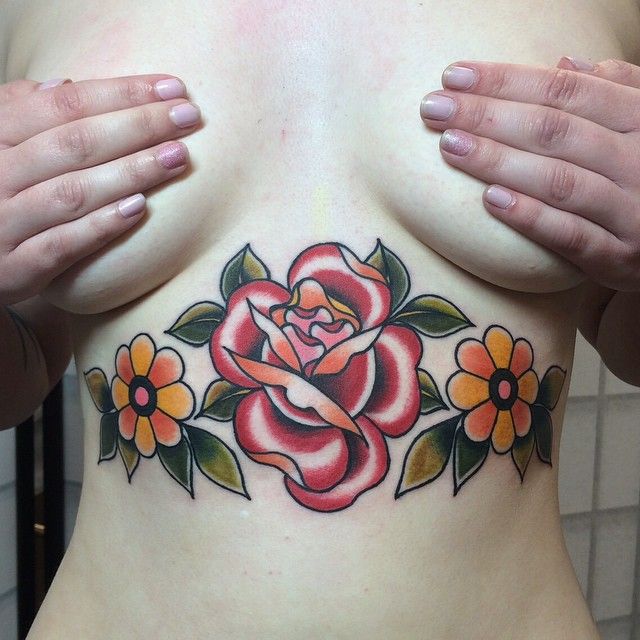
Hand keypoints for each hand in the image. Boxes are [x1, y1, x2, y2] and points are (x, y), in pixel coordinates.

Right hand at [0, 74, 201, 304]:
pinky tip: (140, 208)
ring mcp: (3, 223)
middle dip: (138, 126)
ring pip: (72, 193)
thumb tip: (65, 85)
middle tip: (189, 117)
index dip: (121, 93)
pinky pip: (61, 246)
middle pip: (75, 144)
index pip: (63, 105)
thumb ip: (21, 113)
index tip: (172, 88)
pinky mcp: (14, 268)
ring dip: (131, 173)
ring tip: (178, 157)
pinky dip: (101, 226)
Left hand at [419, 57, 639, 291]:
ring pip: (559, 180)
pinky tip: (489, 200)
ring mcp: (631, 211)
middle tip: (434, 109)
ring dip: (499, 161)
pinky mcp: (619, 257)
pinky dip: (532, 218)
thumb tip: (565, 64)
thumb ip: (613, 93)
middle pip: (554, 131)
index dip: (507, 81)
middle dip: (488, 115)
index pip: (565, 91)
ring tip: (450, 146)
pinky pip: (571, 236)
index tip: (454, 77)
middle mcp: (638, 161)